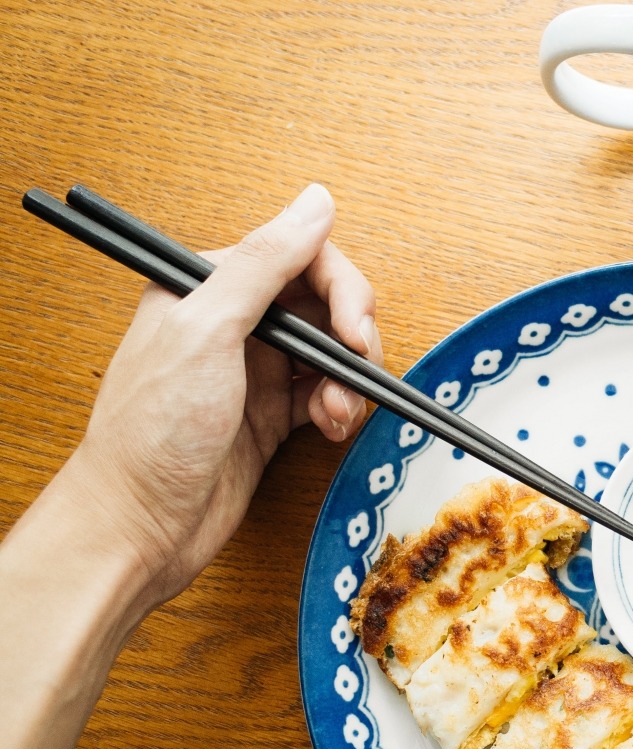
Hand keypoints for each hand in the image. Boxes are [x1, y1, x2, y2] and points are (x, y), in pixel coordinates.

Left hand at [63, 184, 381, 604]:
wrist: (140, 525)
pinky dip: (342, 409)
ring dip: (351, 380)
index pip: (300, 257)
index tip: (356, 331)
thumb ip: (265, 262)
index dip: (342, 291)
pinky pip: (329, 394)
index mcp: (207, 286)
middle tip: (356, 371)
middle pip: (327, 305)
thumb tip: (316, 203)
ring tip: (338, 413)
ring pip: (335, 352)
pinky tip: (331, 428)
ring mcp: (255, 369)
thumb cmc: (152, 432)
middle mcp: (234, 322)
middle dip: (353, 340)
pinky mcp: (272, 414)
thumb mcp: (208, 330)